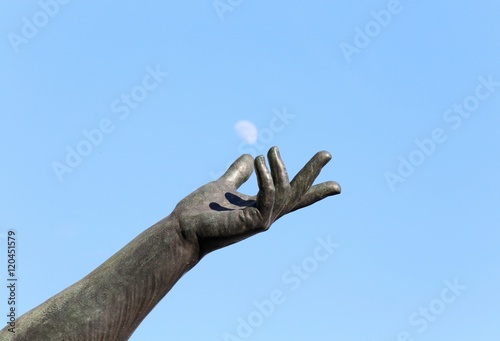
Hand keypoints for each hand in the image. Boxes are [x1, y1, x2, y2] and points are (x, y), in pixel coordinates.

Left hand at [171, 146, 340, 257]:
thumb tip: (246, 156)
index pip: (292, 197)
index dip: (314, 189)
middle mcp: (266, 215)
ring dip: (281, 168)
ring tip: (271, 150)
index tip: (337, 185)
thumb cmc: (201, 212)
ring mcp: (262, 221)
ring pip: (286, 193)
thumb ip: (237, 174)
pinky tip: (258, 161)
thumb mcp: (224, 186)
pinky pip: (269, 197)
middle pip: (298, 194)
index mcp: (261, 207)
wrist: (182, 230)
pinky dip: (267, 178)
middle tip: (327, 153)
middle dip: (313, 174)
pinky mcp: (253, 222)